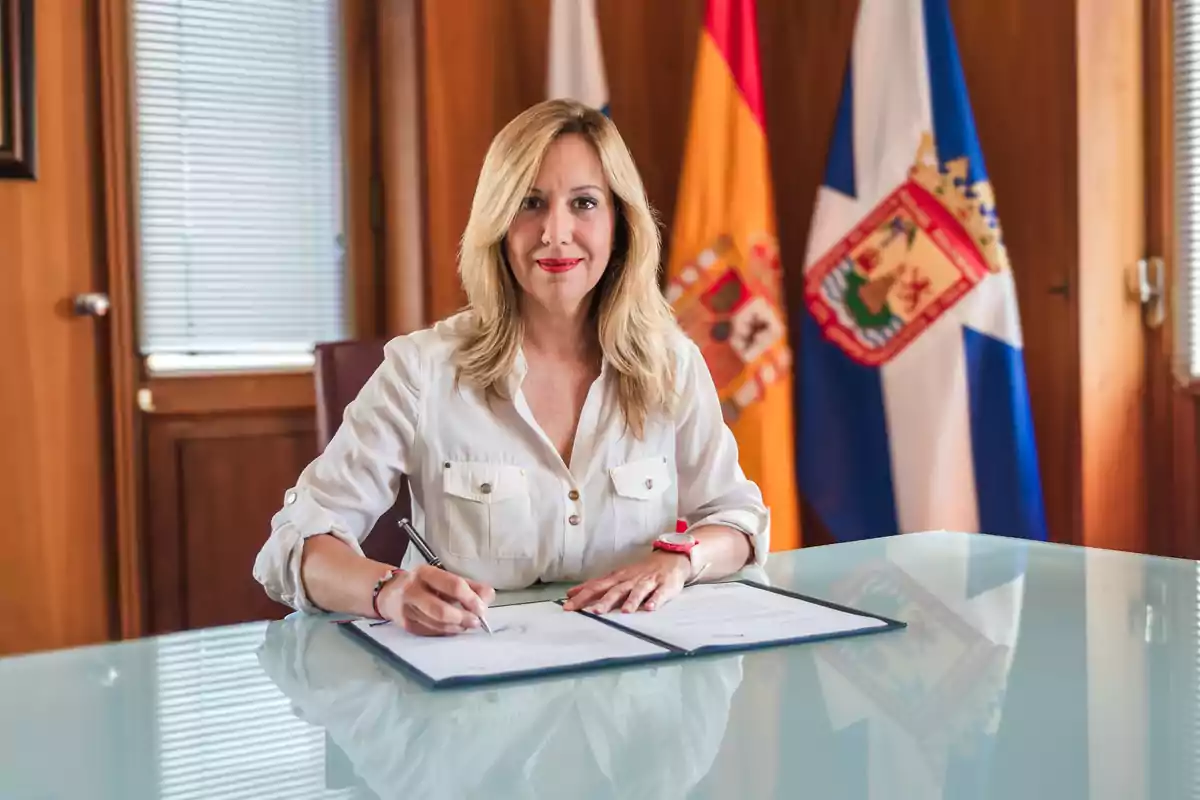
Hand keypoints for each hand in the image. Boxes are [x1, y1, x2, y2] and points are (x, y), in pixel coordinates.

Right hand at [377, 565, 494, 636]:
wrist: (388, 593)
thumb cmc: (424, 584)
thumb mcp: (444, 578)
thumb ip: (469, 585)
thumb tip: (488, 597)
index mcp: (426, 573)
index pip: (453, 585)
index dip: (471, 599)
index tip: (482, 608)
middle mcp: (413, 590)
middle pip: (442, 610)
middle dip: (463, 618)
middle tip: (476, 622)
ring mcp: (407, 609)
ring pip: (437, 624)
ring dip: (457, 627)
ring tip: (466, 625)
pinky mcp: (406, 625)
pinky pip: (431, 632)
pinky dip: (446, 631)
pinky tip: (453, 628)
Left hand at [562, 551, 690, 613]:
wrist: (670, 558)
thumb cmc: (640, 571)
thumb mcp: (616, 576)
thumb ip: (596, 585)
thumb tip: (572, 592)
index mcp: (617, 578)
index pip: (596, 586)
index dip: (582, 596)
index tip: (568, 606)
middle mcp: (630, 579)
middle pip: (615, 590)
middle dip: (604, 601)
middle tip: (593, 612)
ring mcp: (647, 582)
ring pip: (637, 591)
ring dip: (630, 601)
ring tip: (624, 612)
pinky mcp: (664, 586)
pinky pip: (659, 594)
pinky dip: (654, 601)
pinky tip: (650, 608)